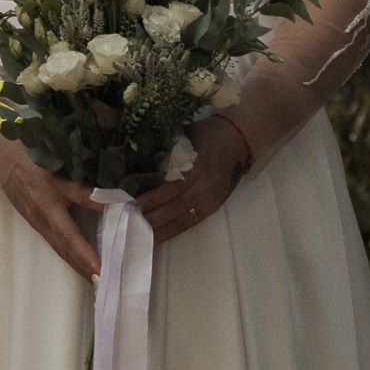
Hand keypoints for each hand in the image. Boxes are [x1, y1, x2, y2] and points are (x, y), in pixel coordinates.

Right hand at [0, 146, 101, 279]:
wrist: (4, 159)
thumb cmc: (34, 161)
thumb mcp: (62, 174)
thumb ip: (86, 191)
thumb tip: (116, 204)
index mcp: (49, 209)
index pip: (71, 237)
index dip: (86, 255)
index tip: (100, 271)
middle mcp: (44, 222)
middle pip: (66, 251)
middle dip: (84, 270)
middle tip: (103, 286)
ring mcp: (39, 224)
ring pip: (61, 251)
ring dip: (78, 267)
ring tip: (96, 280)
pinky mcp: (38, 223)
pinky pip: (56, 244)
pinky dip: (70, 256)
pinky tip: (79, 262)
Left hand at [132, 110, 250, 245]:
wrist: (240, 139)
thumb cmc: (208, 133)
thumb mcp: (186, 136)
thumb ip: (166, 151)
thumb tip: (135, 162)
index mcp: (200, 165)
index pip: (174, 186)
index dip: (154, 198)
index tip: (133, 204)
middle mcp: (207, 185)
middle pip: (177, 207)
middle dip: (153, 217)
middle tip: (129, 223)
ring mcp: (211, 199)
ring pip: (183, 220)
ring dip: (160, 229)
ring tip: (138, 236)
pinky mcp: (214, 207)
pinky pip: (191, 223)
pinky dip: (172, 231)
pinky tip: (156, 236)